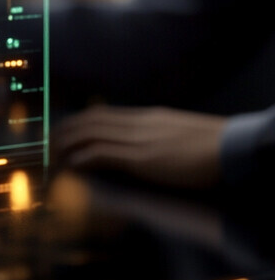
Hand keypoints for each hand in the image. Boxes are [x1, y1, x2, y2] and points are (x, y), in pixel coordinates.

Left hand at [51, 105, 226, 189]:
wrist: (231, 147)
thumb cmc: (210, 144)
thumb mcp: (176, 131)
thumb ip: (154, 132)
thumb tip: (142, 142)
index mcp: (146, 117)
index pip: (101, 114)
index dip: (78, 121)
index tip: (63, 128)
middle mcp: (137, 124)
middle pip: (90, 121)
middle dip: (66, 131)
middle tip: (48, 141)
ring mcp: (138, 139)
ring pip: (91, 135)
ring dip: (68, 145)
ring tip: (53, 155)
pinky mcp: (142, 157)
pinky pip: (104, 153)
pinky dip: (84, 158)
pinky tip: (73, 165)